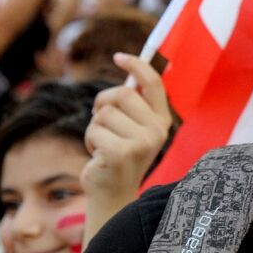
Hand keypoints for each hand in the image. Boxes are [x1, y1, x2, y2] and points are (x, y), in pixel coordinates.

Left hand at [81, 53, 171, 200]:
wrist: (113, 195)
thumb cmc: (118, 156)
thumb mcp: (132, 128)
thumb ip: (134, 104)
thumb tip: (130, 68)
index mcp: (162, 121)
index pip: (153, 83)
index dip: (136, 65)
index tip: (118, 56)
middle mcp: (157, 130)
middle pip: (121, 93)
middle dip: (102, 104)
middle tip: (100, 122)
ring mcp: (141, 142)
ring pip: (103, 113)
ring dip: (95, 127)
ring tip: (103, 146)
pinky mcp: (121, 152)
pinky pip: (93, 130)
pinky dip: (89, 141)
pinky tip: (98, 157)